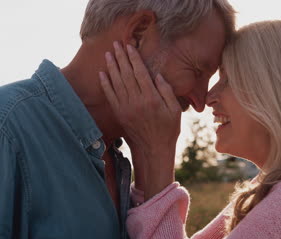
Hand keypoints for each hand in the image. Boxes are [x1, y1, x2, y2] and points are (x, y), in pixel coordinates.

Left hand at [99, 41, 180, 197]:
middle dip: (121, 58)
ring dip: (111, 67)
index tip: (130, 46)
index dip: (134, 58)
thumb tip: (157, 76)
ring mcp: (126, 108)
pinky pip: (110, 96)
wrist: (153, 149)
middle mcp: (137, 101)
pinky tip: (102, 74)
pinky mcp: (119, 114)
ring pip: (116, 83)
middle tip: (116, 44)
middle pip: (126, 74)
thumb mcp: (175, 110)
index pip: (140, 73)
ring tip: (108, 54)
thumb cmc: (168, 130)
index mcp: (152, 98)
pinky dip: (105, 84)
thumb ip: (167, 92)